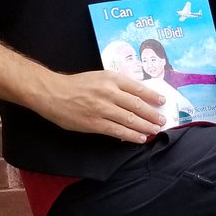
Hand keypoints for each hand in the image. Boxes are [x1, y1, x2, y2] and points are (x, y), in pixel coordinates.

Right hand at [35, 70, 167, 142]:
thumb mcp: (99, 77)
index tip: (162, 101)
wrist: (53, 93)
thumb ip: (116, 85)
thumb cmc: (76, 85)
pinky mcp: (95, 123)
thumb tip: (136, 96)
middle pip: (137, 105)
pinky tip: (140, 138)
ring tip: (155, 130)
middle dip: (152, 114)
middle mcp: (109, 92)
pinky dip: (131, 135)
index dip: (152, 96)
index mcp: (111, 78)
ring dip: (145, 126)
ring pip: (130, 119)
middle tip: (162, 120)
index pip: (138, 88)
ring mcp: (102, 109)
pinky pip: (118, 131)